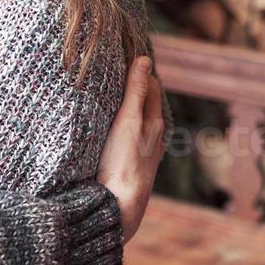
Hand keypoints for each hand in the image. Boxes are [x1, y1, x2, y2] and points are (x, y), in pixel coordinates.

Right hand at [96, 55, 165, 243]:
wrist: (119, 207)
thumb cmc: (124, 161)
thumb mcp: (129, 121)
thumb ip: (136, 92)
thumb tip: (144, 60)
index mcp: (155, 124)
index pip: (152, 87)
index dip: (140, 72)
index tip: (126, 57)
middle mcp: (153, 138)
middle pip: (146, 106)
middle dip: (135, 90)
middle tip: (116, 73)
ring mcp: (143, 155)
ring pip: (138, 125)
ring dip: (127, 111)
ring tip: (110, 98)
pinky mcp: (130, 167)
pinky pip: (128, 141)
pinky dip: (122, 130)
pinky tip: (109, 133)